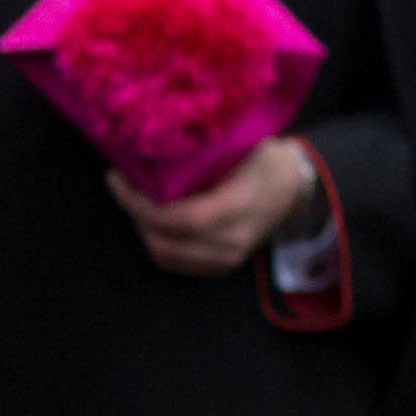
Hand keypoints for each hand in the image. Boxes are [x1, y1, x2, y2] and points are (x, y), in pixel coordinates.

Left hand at [110, 135, 316, 277]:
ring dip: (144, 230)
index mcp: (241, 206)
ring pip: (164, 255)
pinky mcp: (222, 267)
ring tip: (136, 203)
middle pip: (165, 241)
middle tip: (123, 188)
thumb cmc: (266, 161)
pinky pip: (174, 263)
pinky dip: (157, 243)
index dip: (142, 205)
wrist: (296, 187)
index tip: (120, 181)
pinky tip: (154, 222)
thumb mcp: (240, 148)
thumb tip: (149, 154)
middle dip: (135, 216)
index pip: (181, 218)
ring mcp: (229, 258)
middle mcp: (234, 239)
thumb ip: (198, 158)